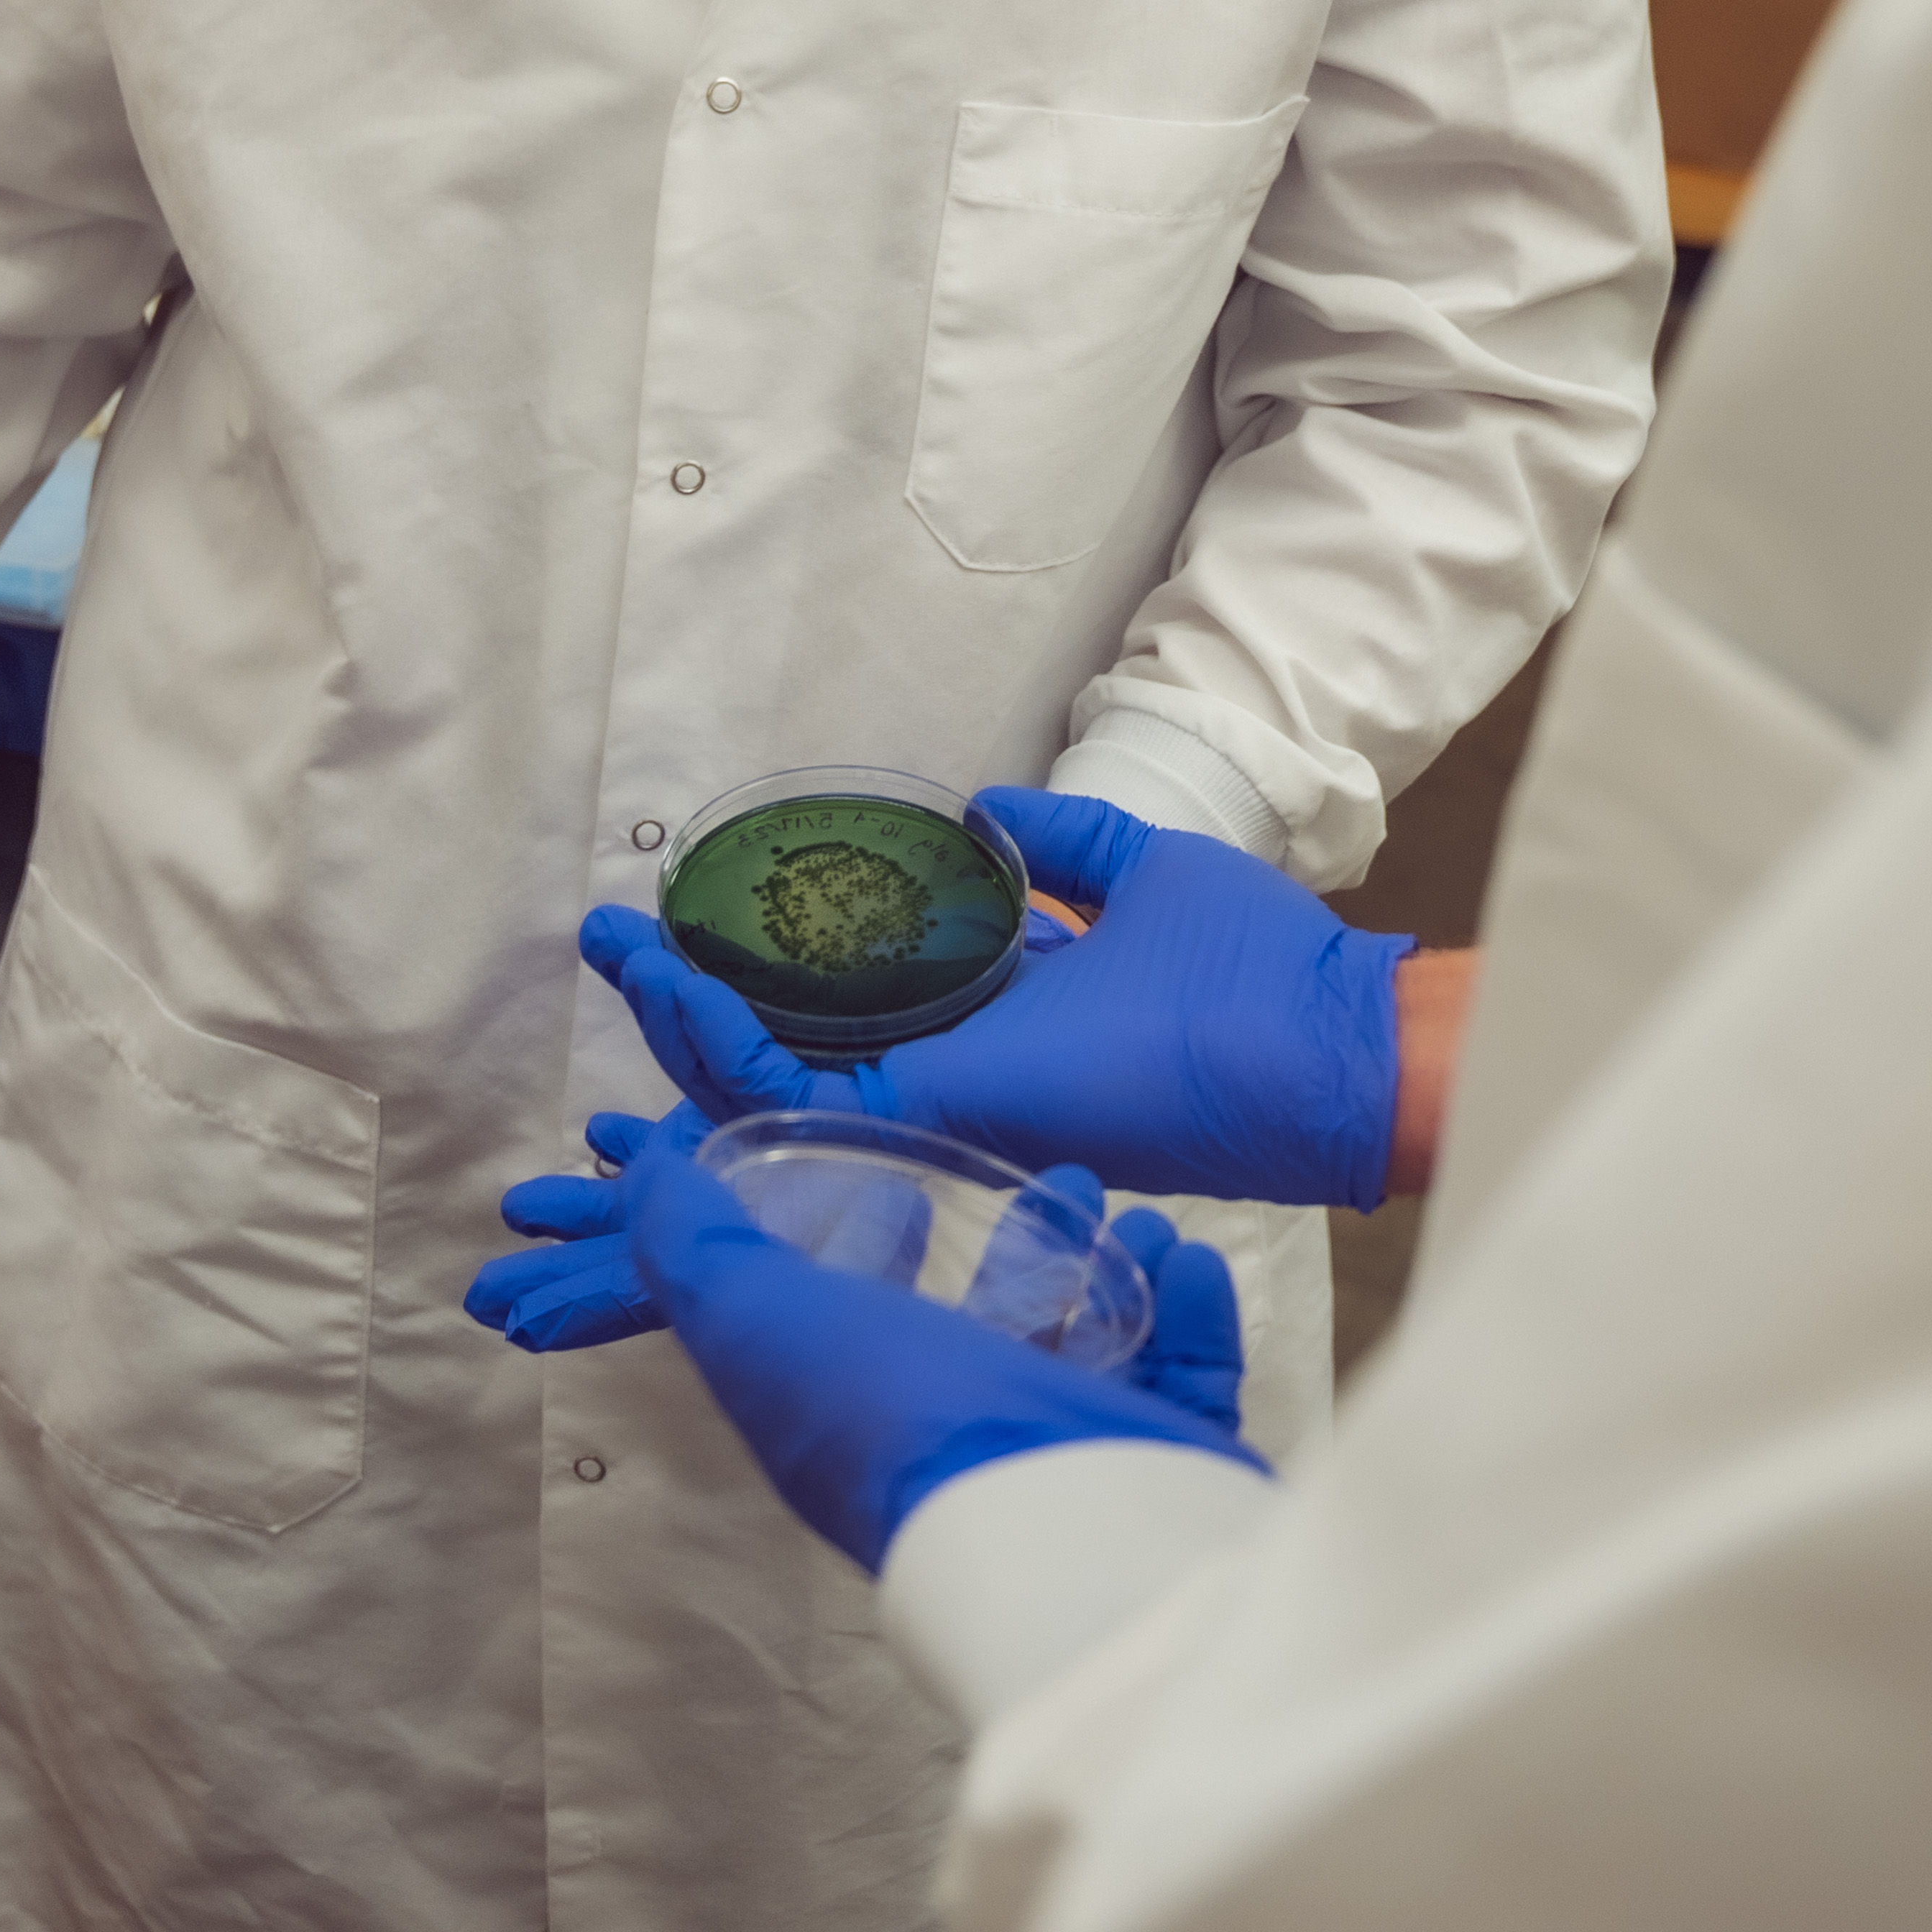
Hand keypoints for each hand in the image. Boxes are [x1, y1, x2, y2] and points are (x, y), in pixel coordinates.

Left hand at [469, 1115, 1251, 1425]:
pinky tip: (1188, 1261)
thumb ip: (696, 1250)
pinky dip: (1184, 1315)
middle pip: (982, 1329)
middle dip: (1015, 1245)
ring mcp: (1060, 1458)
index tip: (897, 1181)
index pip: (854, 1317)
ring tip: (1128, 1211)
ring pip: (1086, 1346)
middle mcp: (955, 1436)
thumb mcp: (760, 1316)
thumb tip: (645, 1174)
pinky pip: (1177, 1374)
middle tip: (1059, 1172)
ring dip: (1102, 1265)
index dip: (863, 1246)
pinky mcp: (1153, 1465)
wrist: (1046, 1524)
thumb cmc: (898, 1413)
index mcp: (859, 1409)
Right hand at [583, 785, 1410, 1210]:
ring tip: (623, 958)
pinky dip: (728, 1050)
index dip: (744, 1003)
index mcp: (985, 1054)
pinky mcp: (942, 1119)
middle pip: (771, 1093)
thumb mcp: (1139, 883)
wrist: (1328, 1044)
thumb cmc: (1257, 978)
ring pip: (763, 1104)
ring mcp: (939, 1119)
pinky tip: (685, 991)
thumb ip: (1060, 855)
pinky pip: (801, 1104)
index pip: (832, 1048)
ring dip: (679, 1030)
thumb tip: (992, 812)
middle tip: (602, 947)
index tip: (678, 929)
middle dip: (673, 1034)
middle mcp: (947, 1099)